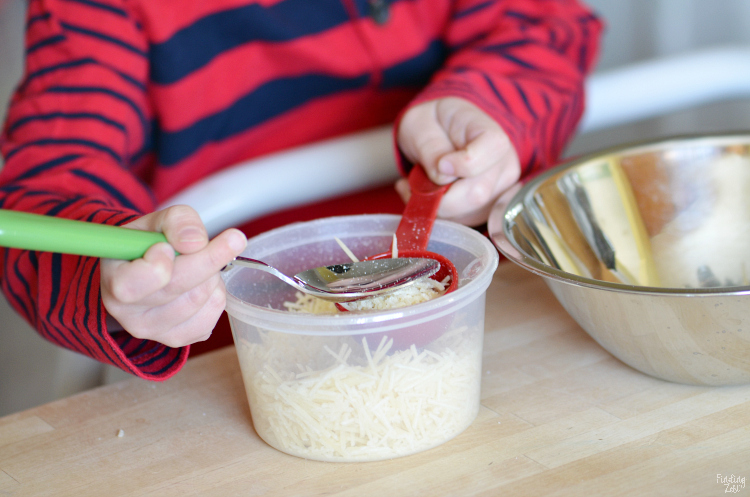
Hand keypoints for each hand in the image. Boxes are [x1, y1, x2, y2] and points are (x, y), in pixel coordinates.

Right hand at [100, 205, 246, 347]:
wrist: (147, 268)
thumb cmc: (149, 243)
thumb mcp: (158, 220)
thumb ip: (177, 221)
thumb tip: (196, 242)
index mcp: (114, 281)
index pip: (135, 284)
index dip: (157, 265)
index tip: (167, 247)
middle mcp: (129, 313)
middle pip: (178, 288)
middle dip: (209, 259)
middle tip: (232, 239)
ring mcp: (154, 331)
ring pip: (202, 299)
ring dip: (213, 275)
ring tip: (200, 263)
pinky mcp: (179, 338)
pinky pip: (212, 314)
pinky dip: (217, 293)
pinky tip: (203, 283)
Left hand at [396, 97, 520, 225]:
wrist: (441, 134)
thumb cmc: (433, 124)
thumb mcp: (422, 123)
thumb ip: (431, 146)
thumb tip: (441, 175)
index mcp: (491, 132)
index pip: (492, 149)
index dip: (463, 164)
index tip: (440, 164)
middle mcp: (504, 162)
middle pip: (476, 193)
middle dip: (437, 196)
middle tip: (411, 183)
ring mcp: (500, 188)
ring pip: (468, 213)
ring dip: (434, 206)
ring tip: (415, 187)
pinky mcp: (488, 208)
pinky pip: (463, 221)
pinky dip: (439, 214)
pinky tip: (427, 197)